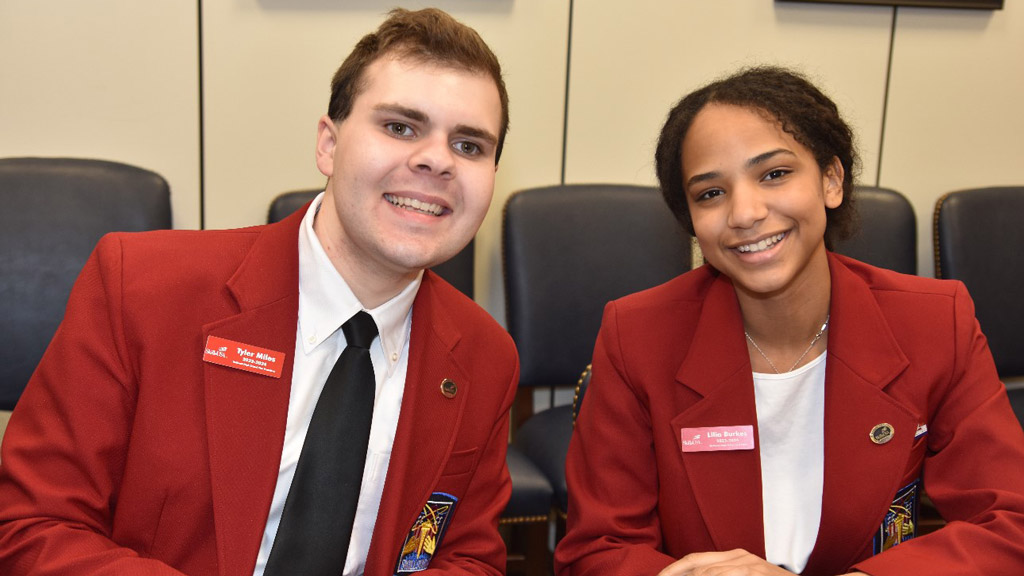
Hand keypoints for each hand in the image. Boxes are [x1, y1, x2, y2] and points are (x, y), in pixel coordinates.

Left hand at [656, 549, 794, 575]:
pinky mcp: (755, 573)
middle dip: (673, 574)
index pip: (695, 560)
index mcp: (734, 557)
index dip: (673, 570)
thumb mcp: (748, 575)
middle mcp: (738, 557)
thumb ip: (725, 573)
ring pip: (708, 572)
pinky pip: (726, 575)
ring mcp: (748, 565)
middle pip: (696, 563)